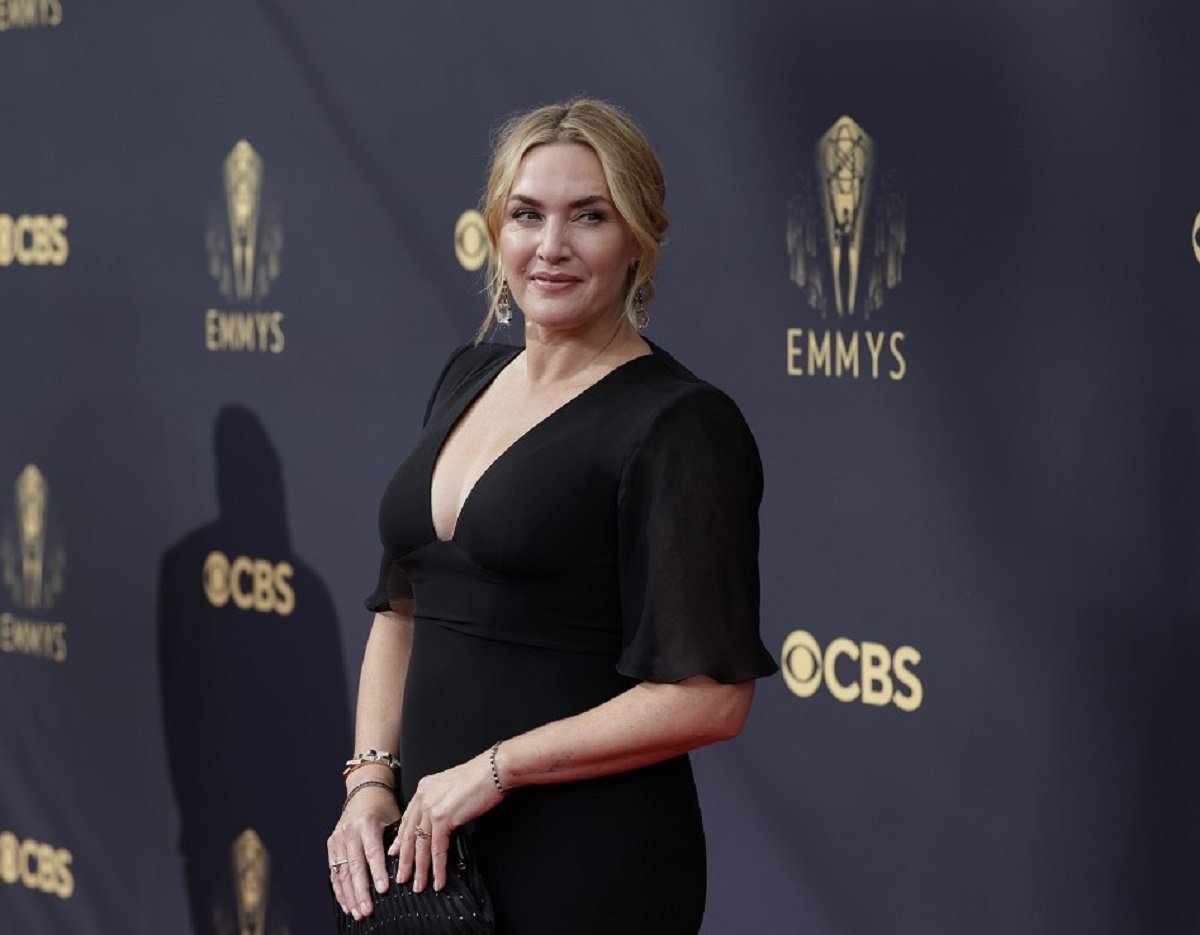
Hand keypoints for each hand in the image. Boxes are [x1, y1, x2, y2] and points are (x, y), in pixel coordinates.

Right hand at [327, 780, 400, 920]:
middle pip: (354, 867)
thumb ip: (398, 840)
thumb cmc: (383, 806)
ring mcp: (337, 839)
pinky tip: (347, 904)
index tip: (382, 890)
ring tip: (358, 912)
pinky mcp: (331, 846)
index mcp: (366, 823)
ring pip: (342, 873)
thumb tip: (406, 864)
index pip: (372, 852)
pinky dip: (340, 890)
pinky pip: (334, 872)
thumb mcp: (394, 818)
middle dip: (361, 891)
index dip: (377, 872)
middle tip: (368, 910)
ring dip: (350, 896)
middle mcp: (349, 832)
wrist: (364, 791)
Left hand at [391, 750, 503, 891]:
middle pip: (409, 834)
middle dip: (405, 860)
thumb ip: (440, 805)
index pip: (408, 819)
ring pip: (421, 845)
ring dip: (420, 869)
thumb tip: (438, 827)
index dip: (401, 840)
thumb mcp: (451, 789)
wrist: (493, 770)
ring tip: (419, 885)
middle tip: (402, 877)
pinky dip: (438, 867)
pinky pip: (437, 848)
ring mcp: (431, 807)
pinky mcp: (443, 817)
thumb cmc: (480, 778)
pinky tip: (438, 879)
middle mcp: (423, 797)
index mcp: (424, 789)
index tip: (396, 854)